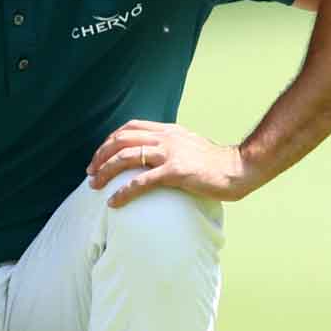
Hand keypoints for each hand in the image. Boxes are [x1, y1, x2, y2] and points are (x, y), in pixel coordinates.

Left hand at [85, 119, 258, 206]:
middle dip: (100, 155)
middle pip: (121, 139)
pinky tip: (113, 203)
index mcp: (169, 131)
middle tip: (90, 172)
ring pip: (126, 157)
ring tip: (94, 186)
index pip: (130, 128)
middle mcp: (166, 138)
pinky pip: (141, 182)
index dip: (110, 141)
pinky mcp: (176, 172)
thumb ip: (173, 147)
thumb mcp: (190, 147)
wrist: (239, 168)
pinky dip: (123, 192)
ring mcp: (170, 153)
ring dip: (105, 171)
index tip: (100, 156)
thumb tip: (156, 157)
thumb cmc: (217, 163)